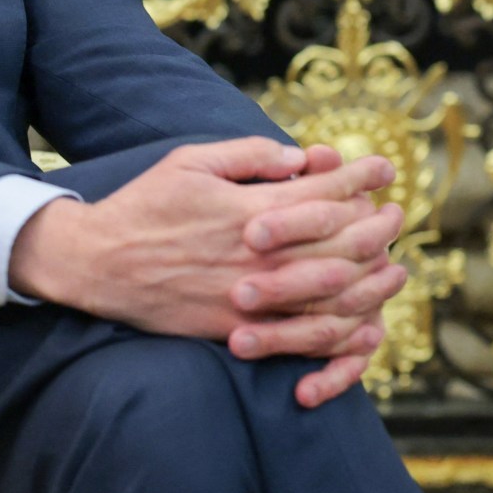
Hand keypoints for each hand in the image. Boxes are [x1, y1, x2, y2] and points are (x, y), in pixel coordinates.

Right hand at [9, 137, 397, 342]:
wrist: (95, 263)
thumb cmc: (146, 203)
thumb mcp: (192, 161)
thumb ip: (250, 156)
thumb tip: (301, 157)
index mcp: (247, 207)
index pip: (321, 191)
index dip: (359, 176)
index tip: (383, 166)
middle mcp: (254, 254)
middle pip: (337, 242)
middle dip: (376, 224)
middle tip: (397, 213)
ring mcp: (246, 296)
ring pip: (327, 292)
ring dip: (368, 276)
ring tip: (392, 263)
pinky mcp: (234, 329)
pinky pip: (297, 337)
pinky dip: (336, 330)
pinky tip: (360, 319)